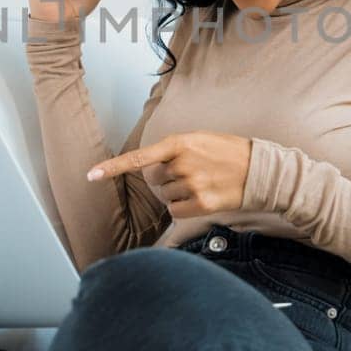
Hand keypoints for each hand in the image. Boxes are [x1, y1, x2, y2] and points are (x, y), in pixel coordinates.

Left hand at [87, 131, 252, 220]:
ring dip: (176, 192)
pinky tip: (200, 198)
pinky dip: (182, 208)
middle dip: (166, 178)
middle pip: (153, 180)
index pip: (140, 158)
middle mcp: (183, 164)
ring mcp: (192, 186)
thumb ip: (173, 151)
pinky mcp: (201, 205)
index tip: (91, 176)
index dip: (113, 168)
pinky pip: (174, 211)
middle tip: (190, 172)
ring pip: (164, 196)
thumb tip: (150, 171)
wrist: (259, 169)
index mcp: (180, 143)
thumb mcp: (199, 139)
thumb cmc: (227, 152)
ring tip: (201, 182)